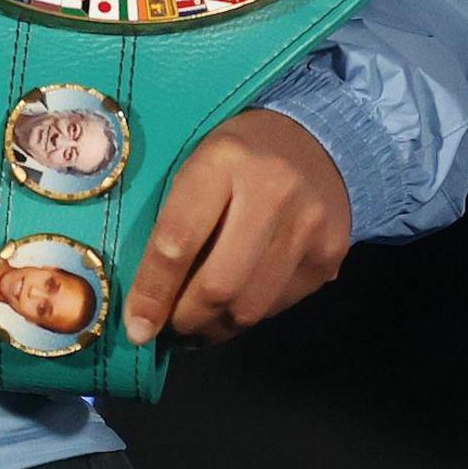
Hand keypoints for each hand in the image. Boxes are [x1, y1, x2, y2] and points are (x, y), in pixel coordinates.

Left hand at [125, 110, 352, 347]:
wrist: (319, 140)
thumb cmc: (239, 157)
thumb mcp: (197, 166)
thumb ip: (173, 224)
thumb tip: (146, 304)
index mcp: (224, 160)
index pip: (178, 241)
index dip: (153, 292)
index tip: (137, 328)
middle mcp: (273, 191)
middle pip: (218, 285)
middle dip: (186, 319)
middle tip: (171, 324)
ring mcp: (308, 225)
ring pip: (250, 307)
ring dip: (216, 326)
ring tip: (200, 320)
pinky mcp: (330, 253)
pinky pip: (279, 306)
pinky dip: (249, 314)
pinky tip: (238, 301)